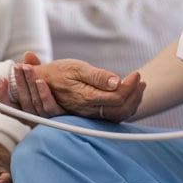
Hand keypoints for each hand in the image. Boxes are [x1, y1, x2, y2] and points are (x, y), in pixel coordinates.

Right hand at [24, 54, 145, 121]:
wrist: (43, 82)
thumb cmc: (58, 72)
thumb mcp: (76, 68)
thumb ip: (96, 76)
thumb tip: (116, 81)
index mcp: (86, 98)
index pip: (117, 98)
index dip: (130, 86)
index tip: (136, 74)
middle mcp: (89, 110)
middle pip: (121, 109)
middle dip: (135, 94)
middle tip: (140, 79)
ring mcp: (90, 114)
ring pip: (119, 114)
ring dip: (133, 100)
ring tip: (140, 85)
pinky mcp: (91, 114)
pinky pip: (114, 115)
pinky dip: (126, 105)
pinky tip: (129, 93)